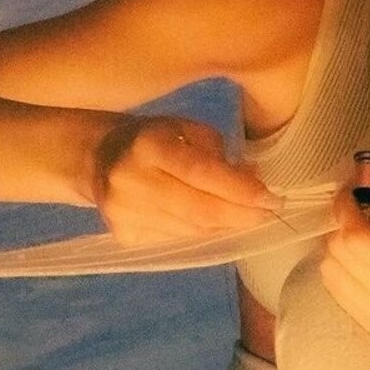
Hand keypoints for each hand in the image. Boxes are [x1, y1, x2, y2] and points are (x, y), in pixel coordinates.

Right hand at [91, 115, 282, 243]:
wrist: (97, 159)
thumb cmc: (153, 138)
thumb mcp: (186, 129)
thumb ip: (219, 155)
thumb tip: (253, 182)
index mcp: (149, 146)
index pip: (203, 174)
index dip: (241, 191)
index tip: (272, 199)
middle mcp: (132, 183)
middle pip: (201, 211)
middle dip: (242, 216)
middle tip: (268, 214)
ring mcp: (125, 215)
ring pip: (194, 231)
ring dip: (226, 226)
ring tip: (244, 215)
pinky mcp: (125, 237)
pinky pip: (179, 240)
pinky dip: (204, 233)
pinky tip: (213, 223)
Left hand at [319, 165, 369, 342]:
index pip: (358, 239)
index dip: (346, 208)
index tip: (352, 188)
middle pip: (340, 252)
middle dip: (344, 220)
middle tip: (363, 205)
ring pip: (331, 269)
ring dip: (341, 242)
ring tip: (366, 231)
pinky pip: (335, 287)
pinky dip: (342, 263)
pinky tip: (365, 255)